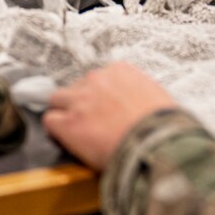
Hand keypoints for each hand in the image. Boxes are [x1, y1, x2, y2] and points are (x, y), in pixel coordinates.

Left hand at [43, 62, 176, 170]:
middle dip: (79, 102)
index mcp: (120, 71)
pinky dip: (56, 131)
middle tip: (89, 122)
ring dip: (64, 113)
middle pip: (76, 86)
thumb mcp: (156, 98)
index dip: (98, 96)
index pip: (98, 78)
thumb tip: (137, 106)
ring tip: (76, 131)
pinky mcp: (68, 124)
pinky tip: (67, 141)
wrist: (155, 144)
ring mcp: (80, 101)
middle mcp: (96, 80)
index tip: (104, 109)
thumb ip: (138, 94)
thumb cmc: (164, 126)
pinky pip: (50, 121)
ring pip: (57, 100)